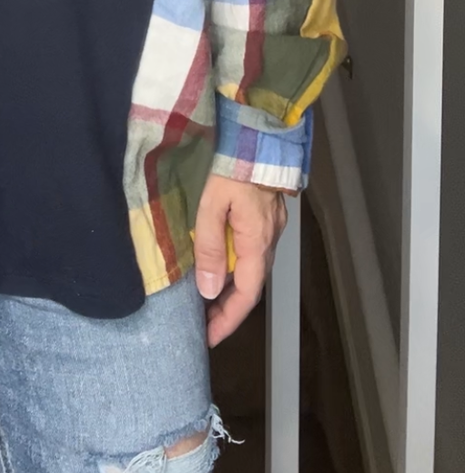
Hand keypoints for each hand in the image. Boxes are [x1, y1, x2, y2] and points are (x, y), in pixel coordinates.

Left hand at [194, 174, 288, 346]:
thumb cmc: (233, 166)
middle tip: (202, 324)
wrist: (259, 133)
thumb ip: (210, 248)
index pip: (246, 296)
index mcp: (257, 243)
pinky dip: (235, 265)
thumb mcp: (212, 206)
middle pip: (250, 285)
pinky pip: (251, 249)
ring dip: (231, 286)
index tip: (208, 339)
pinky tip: (218, 264)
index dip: (228, 321)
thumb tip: (209, 291)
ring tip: (205, 299)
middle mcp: (269, 240)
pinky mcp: (266, 214)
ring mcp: (271, 226)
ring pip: (251, 267)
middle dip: (227, 308)